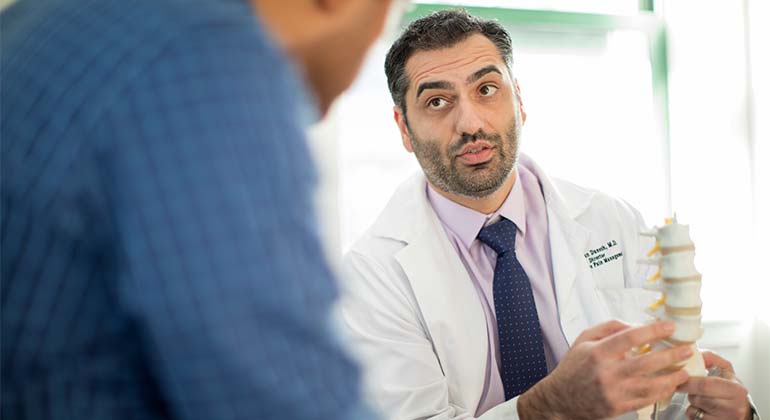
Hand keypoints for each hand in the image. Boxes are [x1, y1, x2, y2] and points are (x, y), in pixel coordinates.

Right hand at [517, 320, 691, 419]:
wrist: (560, 398)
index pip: (631, 337)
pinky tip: (670, 385)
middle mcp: (606, 372)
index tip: (669, 326)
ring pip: (650, 384)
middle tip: (687, 349)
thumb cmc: (573, 367)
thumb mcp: (583, 339)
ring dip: (671, 377)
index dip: (653, 330)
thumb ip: (609, 328)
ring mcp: (613, 392)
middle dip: (671, 355)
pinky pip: (646, 399)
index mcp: (598, 352)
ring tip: (684, 371)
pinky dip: (661, 392)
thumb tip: (635, 324)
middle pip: (646, 362)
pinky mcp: (618, 407)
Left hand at [679, 350, 751, 419]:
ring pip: (695, 406)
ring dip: (691, 399)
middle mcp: (733, 406)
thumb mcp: (726, 371)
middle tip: (679, 384)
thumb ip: (711, 359)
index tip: (680, 376)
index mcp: (736, 389)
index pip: (706, 384)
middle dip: (687, 389)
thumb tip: (694, 351)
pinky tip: (700, 407)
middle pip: (698, 396)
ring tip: (698, 395)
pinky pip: (694, 417)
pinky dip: (692, 411)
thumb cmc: (731, 389)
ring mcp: (725, 418)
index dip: (689, 381)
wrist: (741, 410)